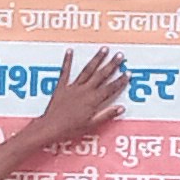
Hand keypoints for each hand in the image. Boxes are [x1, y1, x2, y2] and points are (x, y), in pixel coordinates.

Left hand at [13, 48, 132, 164]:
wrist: (51, 128)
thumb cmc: (70, 129)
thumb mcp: (91, 125)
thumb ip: (106, 115)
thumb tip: (121, 108)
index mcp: (93, 100)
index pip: (111, 88)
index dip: (120, 81)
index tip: (128, 73)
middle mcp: (85, 90)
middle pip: (101, 75)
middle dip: (112, 65)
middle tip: (120, 55)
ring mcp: (73, 87)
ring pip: (88, 70)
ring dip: (97, 59)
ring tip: (104, 49)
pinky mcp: (61, 87)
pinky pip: (65, 71)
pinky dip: (67, 60)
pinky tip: (70, 51)